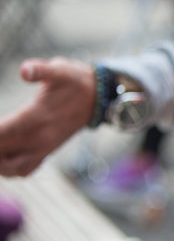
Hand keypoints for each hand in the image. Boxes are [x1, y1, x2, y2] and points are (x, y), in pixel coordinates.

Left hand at [0, 57, 94, 175]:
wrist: (98, 98)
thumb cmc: (74, 81)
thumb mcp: (60, 69)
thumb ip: (41, 69)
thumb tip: (25, 71)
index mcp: (38, 117)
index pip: (1, 133)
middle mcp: (40, 137)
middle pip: (1, 153)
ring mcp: (44, 148)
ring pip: (10, 168)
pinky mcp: (46, 152)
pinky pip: (23, 170)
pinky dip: (8, 169)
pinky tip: (2, 156)